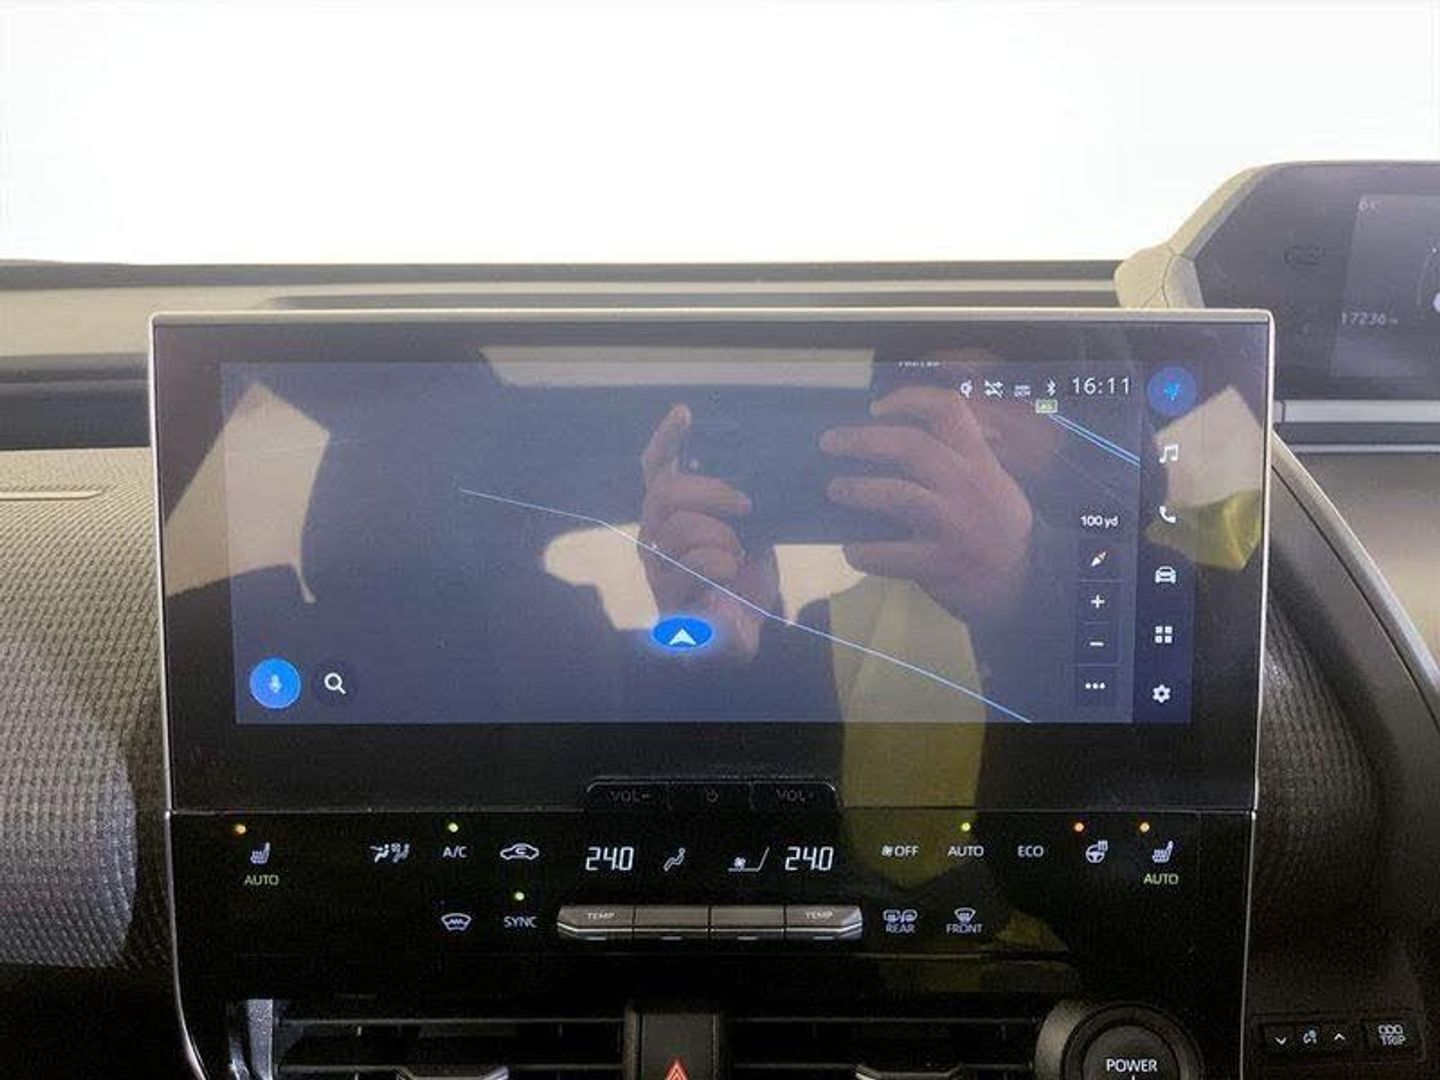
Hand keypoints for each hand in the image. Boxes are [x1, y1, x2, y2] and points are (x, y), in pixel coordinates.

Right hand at [639, 404, 778, 660]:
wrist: (742, 634)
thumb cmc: (742, 580)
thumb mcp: (749, 530)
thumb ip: (739, 501)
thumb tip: (756, 464)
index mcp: (672, 515)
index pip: (657, 469)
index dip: (666, 439)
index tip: (684, 413)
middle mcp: (655, 537)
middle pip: (664, 493)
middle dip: (709, 490)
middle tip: (745, 504)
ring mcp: (657, 568)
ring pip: (678, 528)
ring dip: (720, 535)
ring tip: (739, 551)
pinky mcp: (667, 598)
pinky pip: (692, 565)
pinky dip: (721, 563)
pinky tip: (731, 573)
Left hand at [821, 385, 1033, 618]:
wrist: (1024, 585)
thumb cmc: (996, 531)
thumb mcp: (992, 484)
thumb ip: (955, 463)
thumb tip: (886, 449)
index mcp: (979, 461)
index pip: (949, 410)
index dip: (909, 399)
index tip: (876, 407)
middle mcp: (968, 485)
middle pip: (912, 446)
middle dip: (863, 440)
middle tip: (830, 442)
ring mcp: (955, 524)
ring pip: (898, 494)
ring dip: (858, 489)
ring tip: (835, 489)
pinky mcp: (941, 563)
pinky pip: (891, 554)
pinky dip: (864, 551)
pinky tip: (852, 550)